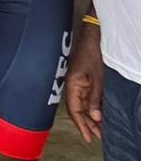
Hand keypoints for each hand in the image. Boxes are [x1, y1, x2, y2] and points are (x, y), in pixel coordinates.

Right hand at [66, 24, 104, 142]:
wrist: (92, 35)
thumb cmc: (93, 53)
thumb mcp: (98, 78)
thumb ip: (95, 97)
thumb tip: (94, 116)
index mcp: (72, 84)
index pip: (74, 110)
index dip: (81, 125)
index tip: (90, 138)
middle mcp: (71, 84)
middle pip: (77, 109)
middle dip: (87, 124)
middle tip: (99, 136)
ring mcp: (75, 81)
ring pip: (81, 103)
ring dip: (90, 116)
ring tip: (101, 128)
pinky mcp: (81, 77)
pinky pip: (84, 96)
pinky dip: (91, 106)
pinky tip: (98, 112)